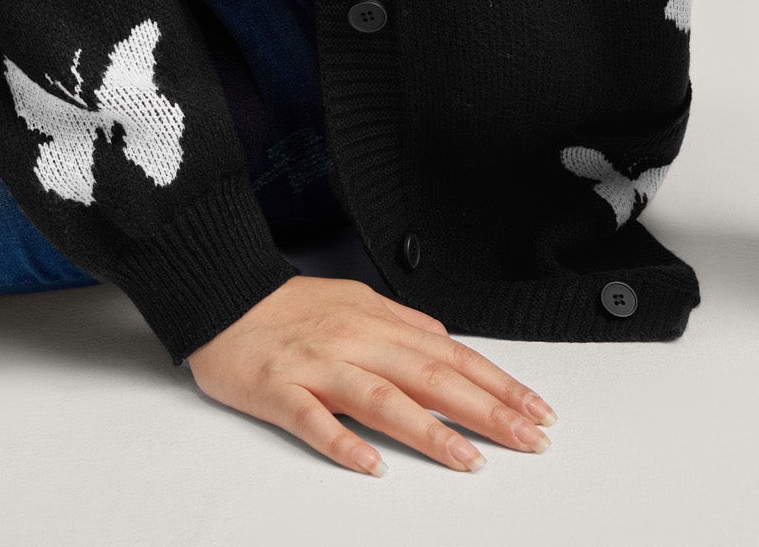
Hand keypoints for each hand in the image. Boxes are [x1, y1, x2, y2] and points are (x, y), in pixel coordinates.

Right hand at [185, 273, 557, 473]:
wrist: (221, 293)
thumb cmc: (287, 305)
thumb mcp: (356, 300)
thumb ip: (403, 324)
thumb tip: (446, 343)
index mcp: (379, 321)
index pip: (453, 355)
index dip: (499, 383)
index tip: (536, 410)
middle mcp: (357, 341)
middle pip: (432, 377)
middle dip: (486, 410)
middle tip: (528, 439)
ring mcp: (319, 366)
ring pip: (383, 399)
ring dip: (430, 431)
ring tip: (470, 460)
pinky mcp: (280, 390)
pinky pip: (314, 420)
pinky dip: (343, 442)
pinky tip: (371, 466)